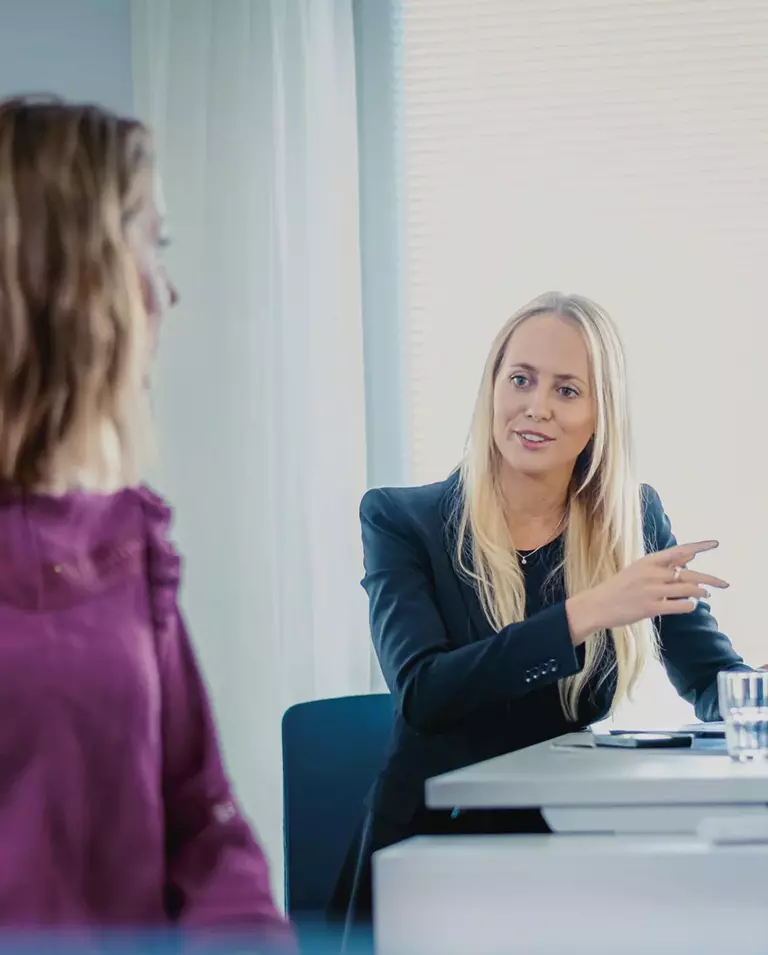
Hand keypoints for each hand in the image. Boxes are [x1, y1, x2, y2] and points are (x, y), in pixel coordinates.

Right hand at [565, 540, 728, 644]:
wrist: (598, 605)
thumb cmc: (621, 587)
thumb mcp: (640, 569)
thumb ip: (666, 564)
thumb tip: (690, 556)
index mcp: (648, 561)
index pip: (679, 550)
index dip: (699, 547)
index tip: (715, 544)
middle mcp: (652, 573)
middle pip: (689, 573)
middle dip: (710, 578)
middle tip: (725, 584)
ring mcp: (652, 590)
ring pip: (688, 589)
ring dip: (701, 593)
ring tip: (705, 595)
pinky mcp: (651, 607)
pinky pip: (680, 605)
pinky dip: (690, 605)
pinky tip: (690, 605)